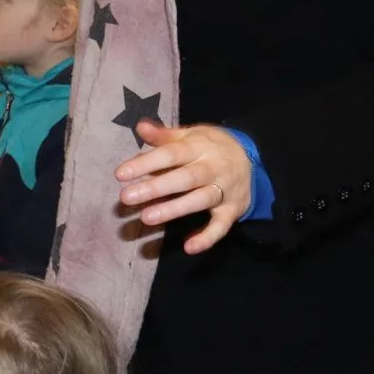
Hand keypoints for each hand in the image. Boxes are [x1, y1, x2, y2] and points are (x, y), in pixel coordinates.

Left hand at [116, 120, 254, 254]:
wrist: (253, 157)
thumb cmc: (209, 146)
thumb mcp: (190, 135)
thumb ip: (164, 136)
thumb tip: (140, 126)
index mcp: (200, 147)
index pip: (171, 154)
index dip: (146, 163)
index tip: (120, 174)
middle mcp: (214, 167)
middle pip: (185, 178)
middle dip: (156, 188)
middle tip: (126, 197)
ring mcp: (225, 189)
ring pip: (200, 200)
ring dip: (174, 209)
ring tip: (147, 217)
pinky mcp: (233, 209)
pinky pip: (222, 226)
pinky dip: (208, 237)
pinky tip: (189, 247)